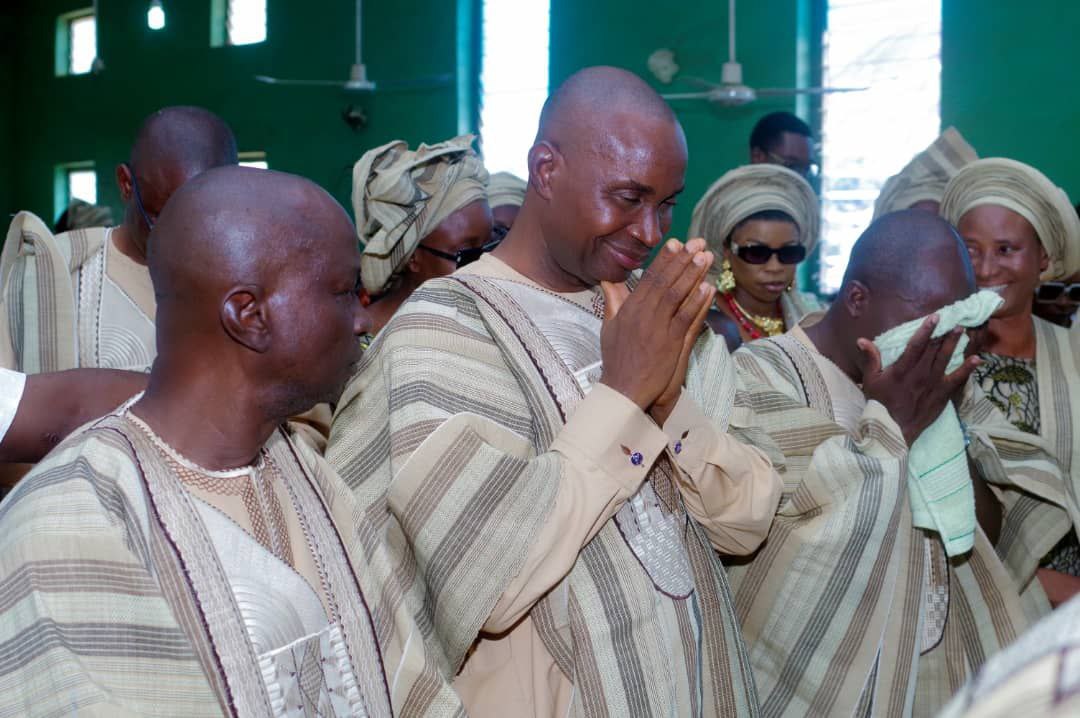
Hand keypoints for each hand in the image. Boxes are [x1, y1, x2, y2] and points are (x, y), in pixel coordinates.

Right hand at [599, 238, 715, 414]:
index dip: (664, 259)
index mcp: (629, 309)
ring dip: (692, 275)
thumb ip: (613, 300)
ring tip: (705, 257)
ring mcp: (658, 327)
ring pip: (677, 295)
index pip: (649, 278)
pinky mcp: (671, 342)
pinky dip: (698, 302)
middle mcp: (643, 314)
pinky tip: (708, 288)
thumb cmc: (616, 359)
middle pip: (665, 281)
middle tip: (698, 242)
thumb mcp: (609, 326)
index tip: (676, 243)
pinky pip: (686, 317)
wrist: (623, 388)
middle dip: (682, 260)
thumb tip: (607, 279)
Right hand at [858, 316, 980, 445]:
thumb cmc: (879, 405)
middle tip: (953, 319)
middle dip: (943, 333)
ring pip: (945, 359)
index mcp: (902, 369)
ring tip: (961, 330)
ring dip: (954, 343)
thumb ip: (870, 359)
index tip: (935, 317)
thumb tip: (861, 340)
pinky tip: (976, 359)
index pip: (916, 345)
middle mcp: (920, 374)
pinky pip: (957, 380)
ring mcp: (933, 384)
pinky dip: (967, 369)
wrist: (893, 430)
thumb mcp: (870, 381)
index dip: (926, 330)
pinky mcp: (942, 395)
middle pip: (934, 349)